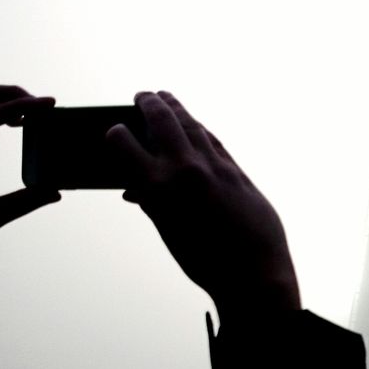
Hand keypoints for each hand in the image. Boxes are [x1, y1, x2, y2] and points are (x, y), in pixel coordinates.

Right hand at [107, 91, 299, 319]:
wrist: (254, 274)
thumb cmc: (205, 263)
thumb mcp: (168, 232)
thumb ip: (152, 203)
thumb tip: (137, 189)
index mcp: (157, 187)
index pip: (124, 143)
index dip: (116, 133)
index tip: (115, 130)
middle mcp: (185, 169)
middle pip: (163, 120)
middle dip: (149, 103)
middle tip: (142, 95)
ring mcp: (215, 167)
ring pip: (193, 125)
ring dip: (177, 109)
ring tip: (166, 98)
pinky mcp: (239, 172)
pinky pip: (214, 141)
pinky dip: (201, 130)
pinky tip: (196, 126)